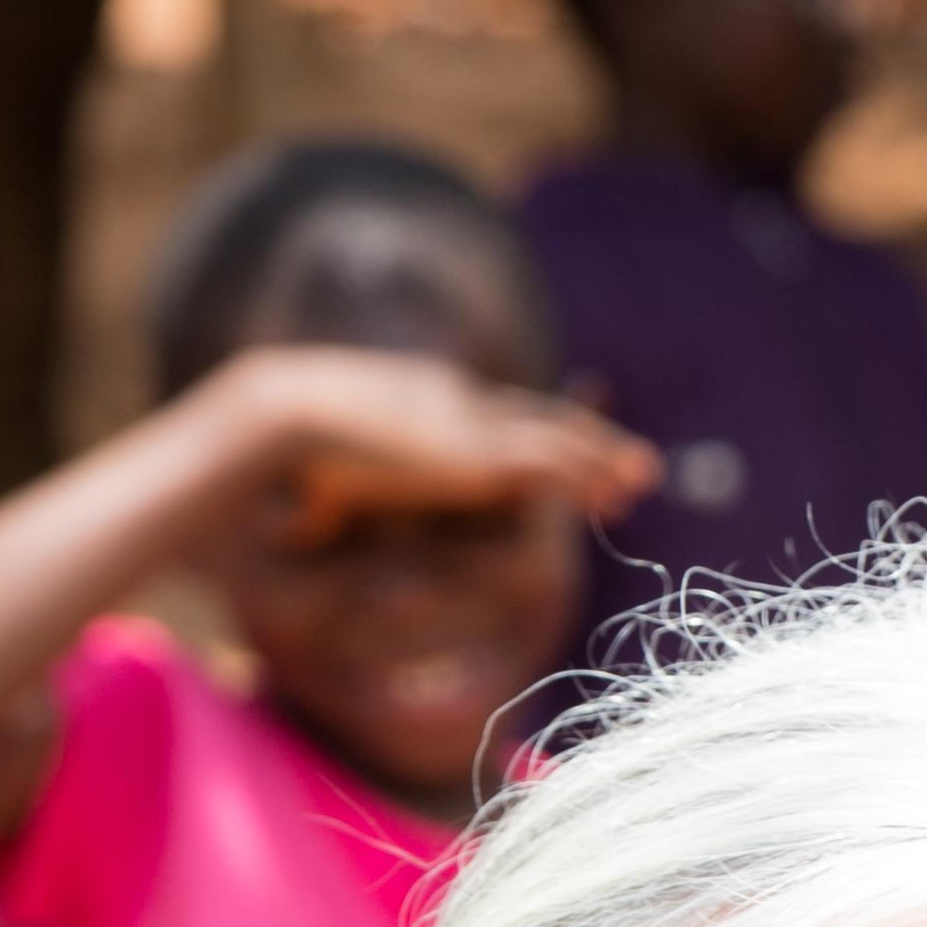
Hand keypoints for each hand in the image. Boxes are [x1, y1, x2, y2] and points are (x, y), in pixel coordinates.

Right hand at [208, 345, 656, 541]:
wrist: (283, 414)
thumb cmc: (280, 447)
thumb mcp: (310, 474)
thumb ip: (320, 503)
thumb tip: (292, 529)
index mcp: (417, 397)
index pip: (489, 415)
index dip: (529, 438)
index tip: (561, 461)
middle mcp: (452, 398)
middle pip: (535, 417)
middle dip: (584, 441)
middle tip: (630, 465)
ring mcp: (469, 420)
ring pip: (556, 437)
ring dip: (604, 457)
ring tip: (646, 476)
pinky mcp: (480, 450)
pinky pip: (551, 462)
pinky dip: (587, 475)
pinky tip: (619, 492)